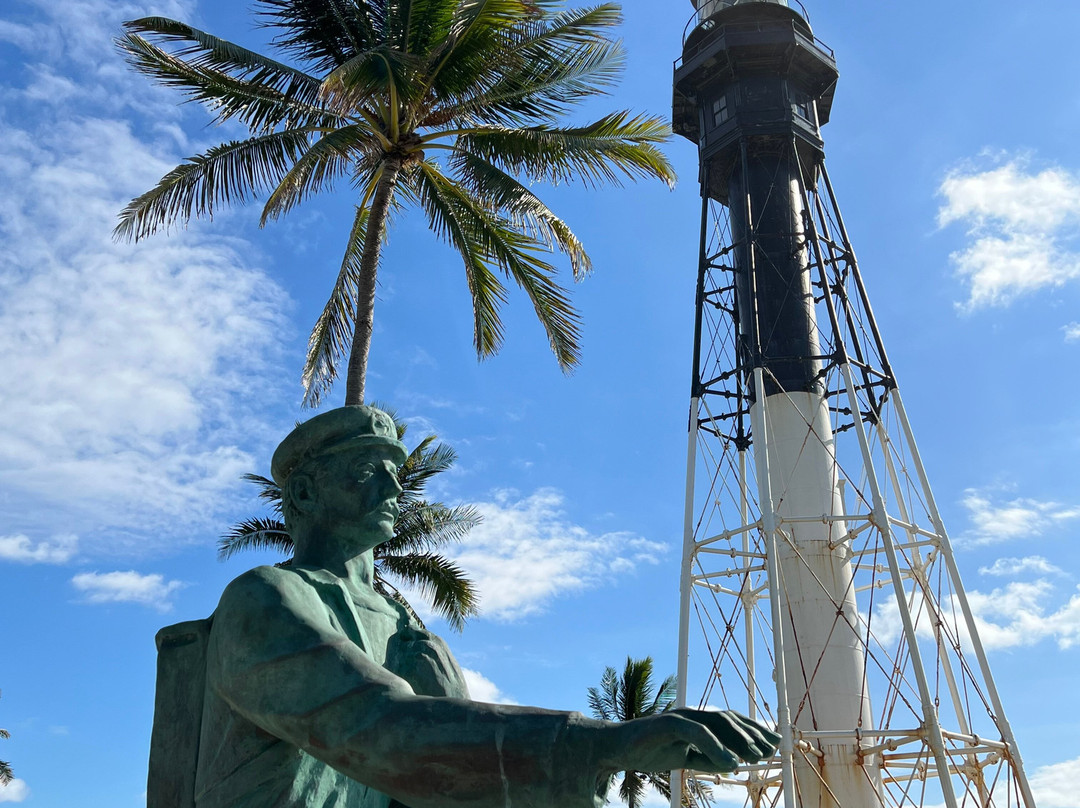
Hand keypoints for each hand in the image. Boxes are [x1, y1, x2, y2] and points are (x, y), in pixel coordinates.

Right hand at [603, 709, 779, 775]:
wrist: (616, 748)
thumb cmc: (650, 751)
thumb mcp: (685, 758)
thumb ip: (707, 758)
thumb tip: (734, 764)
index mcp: (697, 721)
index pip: (730, 721)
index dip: (753, 730)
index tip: (774, 744)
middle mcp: (691, 714)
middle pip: (728, 718)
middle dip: (752, 733)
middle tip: (771, 750)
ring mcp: (679, 716)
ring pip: (716, 722)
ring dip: (739, 738)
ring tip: (756, 756)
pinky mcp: (667, 723)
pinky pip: (696, 733)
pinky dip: (716, 747)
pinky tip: (730, 763)